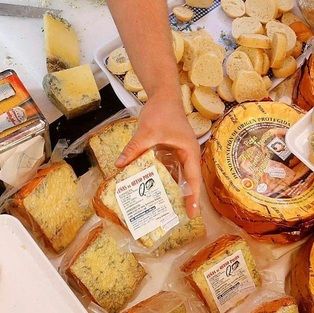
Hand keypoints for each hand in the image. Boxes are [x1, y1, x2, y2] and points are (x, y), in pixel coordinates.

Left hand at [113, 96, 203, 215]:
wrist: (162, 95)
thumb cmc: (162, 111)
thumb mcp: (147, 131)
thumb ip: (135, 148)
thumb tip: (119, 165)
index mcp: (189, 151)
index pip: (193, 180)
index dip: (192, 198)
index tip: (191, 215)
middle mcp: (187, 154)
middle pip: (187, 181)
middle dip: (181, 198)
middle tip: (174, 217)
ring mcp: (179, 152)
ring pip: (176, 175)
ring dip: (170, 189)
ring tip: (162, 206)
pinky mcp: (170, 149)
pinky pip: (167, 167)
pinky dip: (160, 176)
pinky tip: (150, 185)